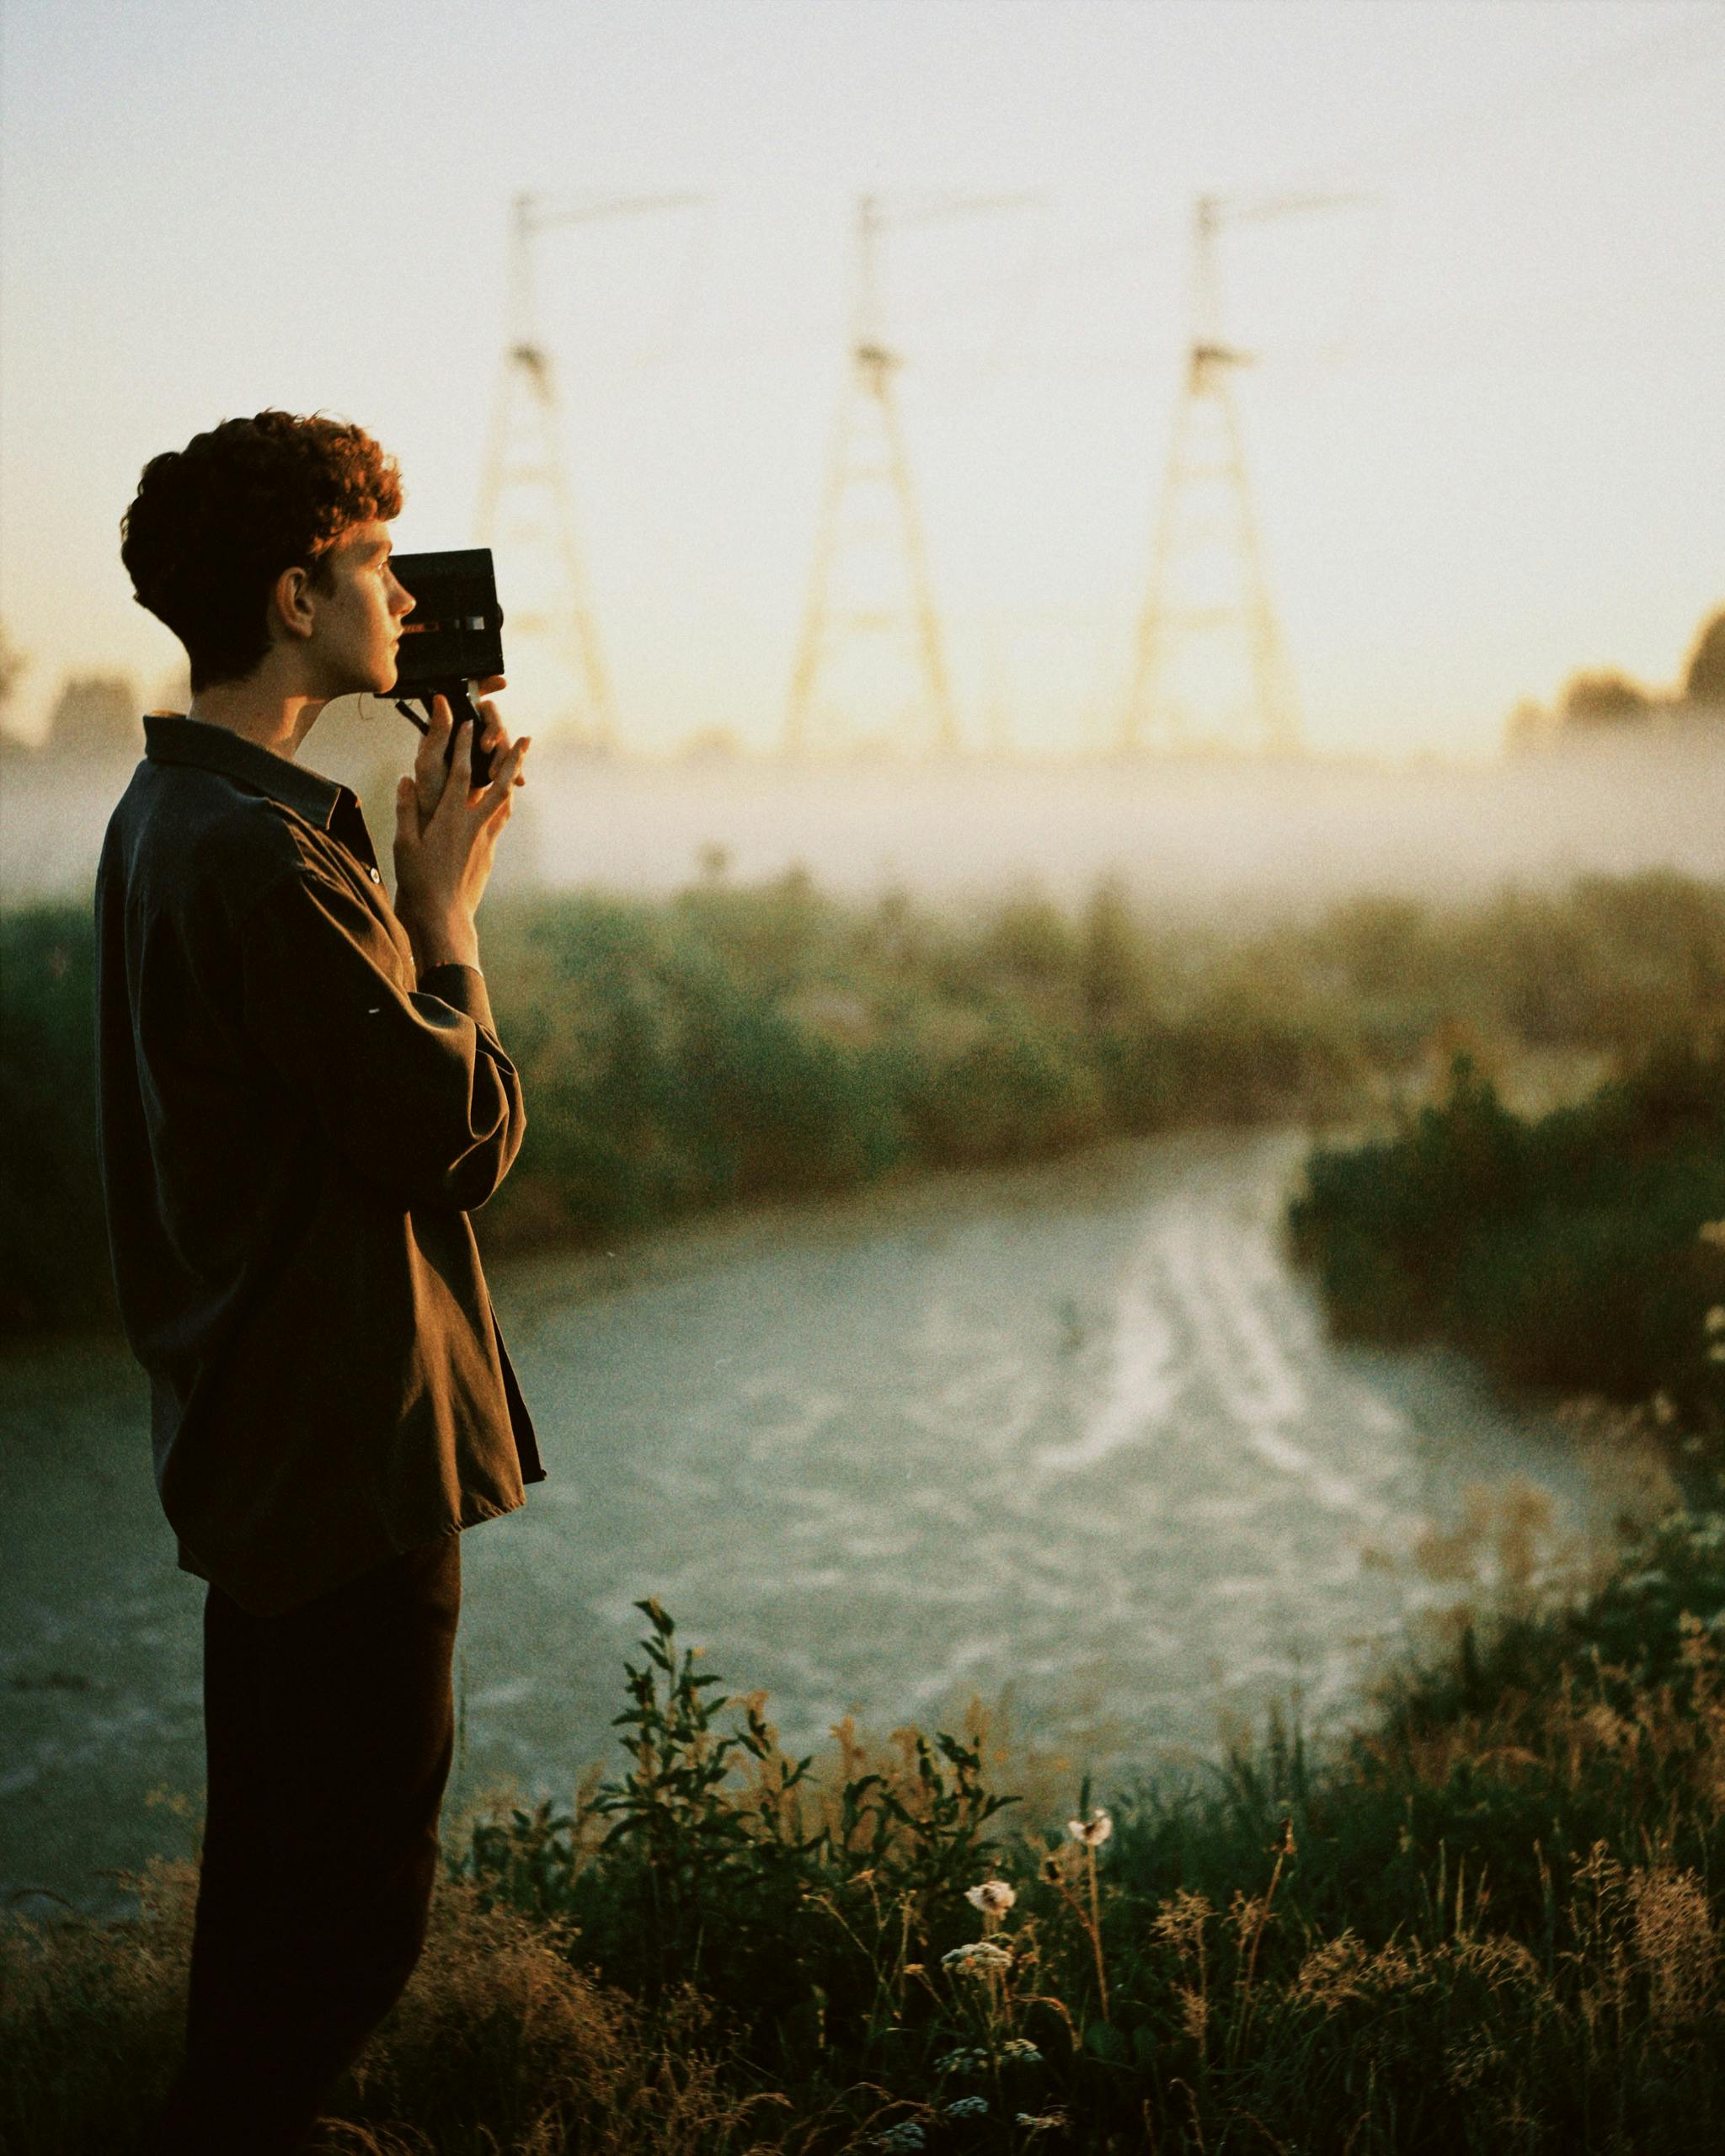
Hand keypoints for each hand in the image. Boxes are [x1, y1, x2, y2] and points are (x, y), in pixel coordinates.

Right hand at [392, 680, 530, 968]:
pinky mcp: (490, 853)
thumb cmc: (419, 881)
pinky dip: (503, 805)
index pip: (460, 774)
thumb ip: (406, 810)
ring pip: (505, 803)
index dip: (463, 747)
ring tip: (519, 764)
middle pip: (499, 784)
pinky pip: (500, 821)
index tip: (467, 725)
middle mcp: (474, 825)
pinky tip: (503, 802)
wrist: (444, 916)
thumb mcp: (404, 844)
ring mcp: (486, 840)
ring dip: (512, 780)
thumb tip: (406, 780)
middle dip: (511, 758)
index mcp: (450, 818)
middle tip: (525, 738)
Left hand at [400, 675, 523, 834]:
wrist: (442, 824)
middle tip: (488, 747)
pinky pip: (511, 761)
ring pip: (504, 739)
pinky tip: (518, 782)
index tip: (501, 683)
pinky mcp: (493, 767)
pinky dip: (516, 770)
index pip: (468, 696)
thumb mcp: (428, 762)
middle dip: (496, 729)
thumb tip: (441, 698)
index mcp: (448, 727)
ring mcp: (482, 750)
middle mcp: (466, 734)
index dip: (486, 684)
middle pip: (491, 717)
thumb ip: (437, 732)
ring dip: (505, 754)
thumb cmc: (428, 793)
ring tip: (493, 776)